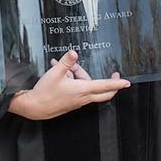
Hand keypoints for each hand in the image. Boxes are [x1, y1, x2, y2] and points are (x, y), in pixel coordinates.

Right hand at [7, 50, 128, 119]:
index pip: (104, 87)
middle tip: (114, 76)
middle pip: (103, 93)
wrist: (34, 108)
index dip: (116, 84)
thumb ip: (66, 62)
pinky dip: (73, 80)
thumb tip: (74, 53)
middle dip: (111, 84)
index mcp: (82, 90)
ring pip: (88, 87)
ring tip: (65, 66)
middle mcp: (82, 98)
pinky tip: (60, 72)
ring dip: (80, 75)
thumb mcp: (55, 73)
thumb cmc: (44, 92)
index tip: (126, 83)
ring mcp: (77, 101)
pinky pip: (78, 89)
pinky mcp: (71, 102)